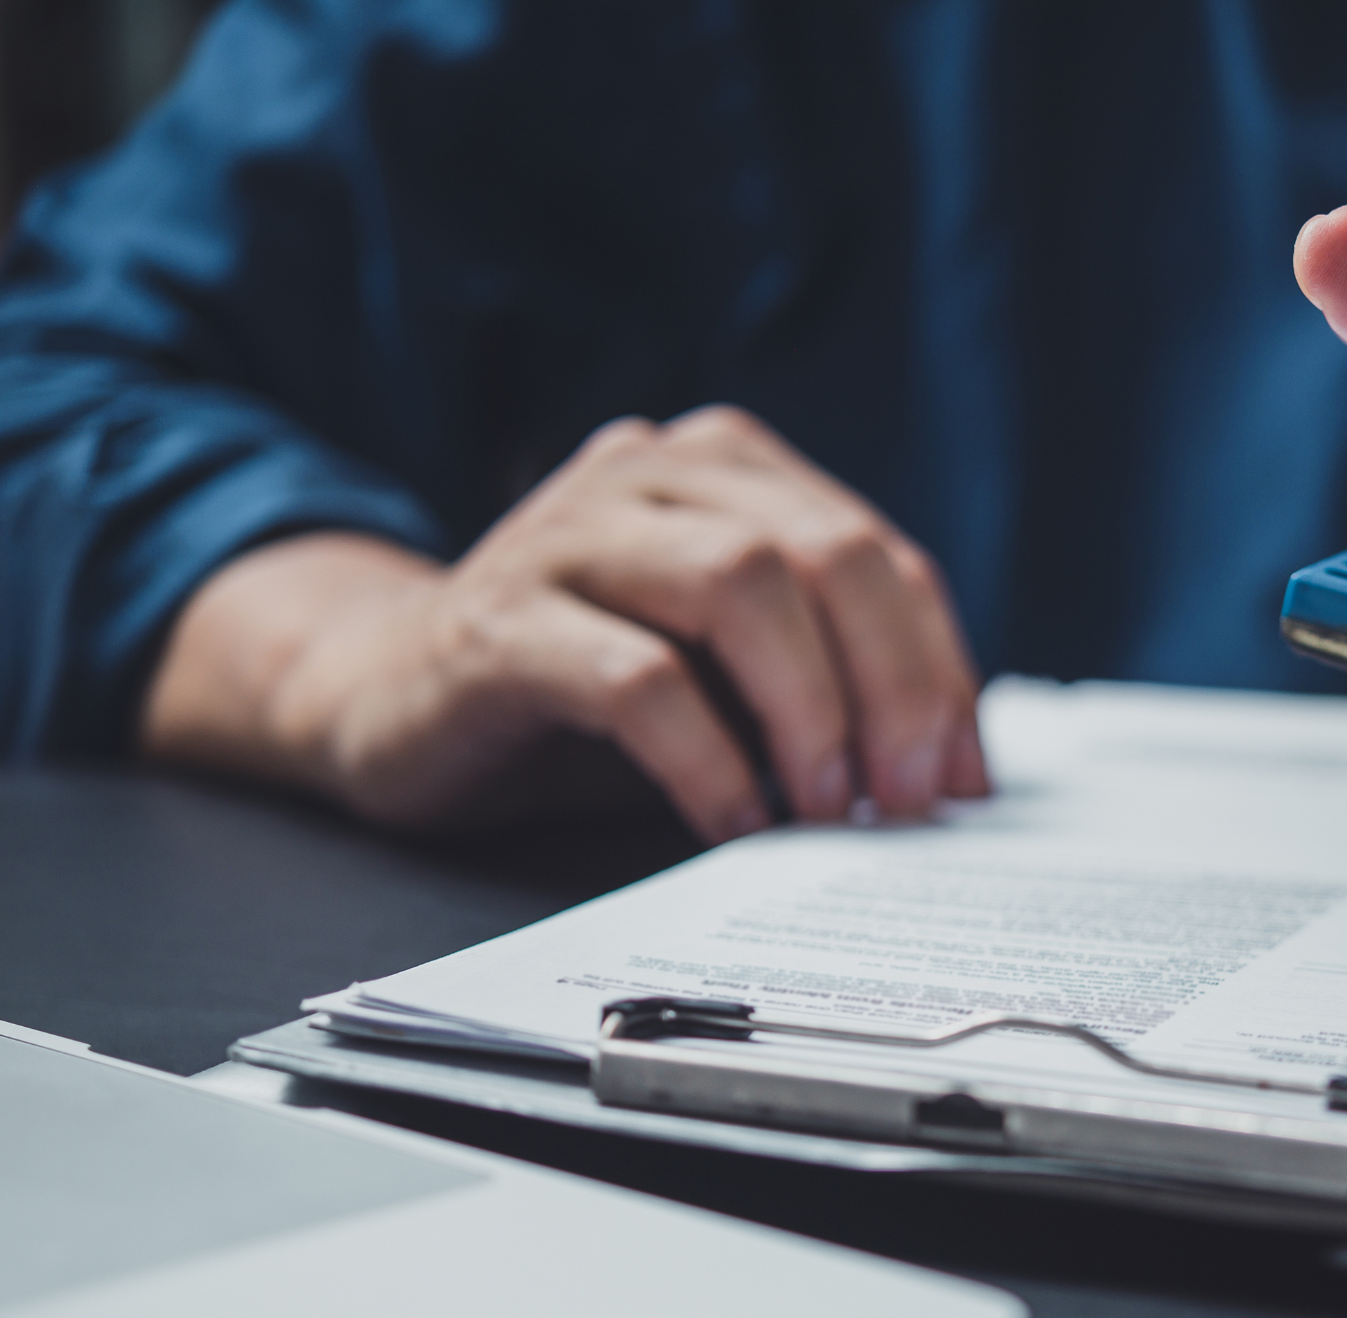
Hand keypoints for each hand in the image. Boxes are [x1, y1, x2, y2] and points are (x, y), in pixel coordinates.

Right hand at [143, 406, 989, 841]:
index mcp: (721, 468)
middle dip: (892, 684)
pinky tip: (733, 822)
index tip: (964, 778)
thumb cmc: (579, 685)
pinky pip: (636, 680)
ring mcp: (567, 536)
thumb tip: (947, 769)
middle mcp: (650, 473)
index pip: (873, 552)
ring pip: (739, 587)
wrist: (382, 695)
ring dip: (809, 710)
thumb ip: (817, 676)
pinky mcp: (500, 622)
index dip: (937, 666)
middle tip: (911, 798)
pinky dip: (708, 760)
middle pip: (822, 554)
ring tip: (828, 808)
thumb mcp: (719, 668)